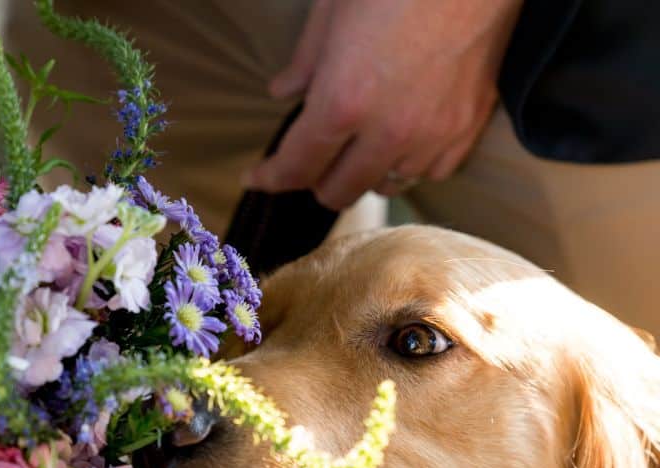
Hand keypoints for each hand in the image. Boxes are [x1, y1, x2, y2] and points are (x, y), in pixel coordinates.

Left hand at [243, 0, 521, 207]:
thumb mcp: (334, 5)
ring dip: (364, 173)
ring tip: (360, 145)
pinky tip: (402, 140)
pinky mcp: (466, 128)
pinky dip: (409, 165)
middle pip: (338, 192)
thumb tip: (283, 92)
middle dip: (315, 180)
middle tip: (312, 157)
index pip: (297, 165)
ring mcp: (431, 135)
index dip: (271, 177)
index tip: (258, 178)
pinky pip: (430, 173)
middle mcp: (387, 133)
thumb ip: (306, 61)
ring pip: (384, 186)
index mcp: (344, 101)